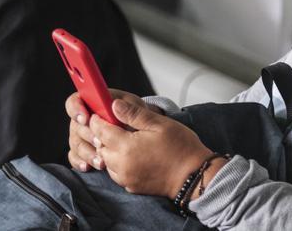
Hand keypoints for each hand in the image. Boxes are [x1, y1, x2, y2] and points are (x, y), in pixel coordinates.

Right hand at [65, 89, 152, 171]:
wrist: (140, 133)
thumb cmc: (136, 116)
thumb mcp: (135, 108)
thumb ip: (127, 106)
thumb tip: (116, 105)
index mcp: (93, 102)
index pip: (75, 101)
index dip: (76, 109)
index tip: (86, 119)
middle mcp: (83, 118)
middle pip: (75, 126)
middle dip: (88, 135)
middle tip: (100, 143)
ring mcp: (81, 135)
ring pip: (76, 143)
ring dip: (87, 152)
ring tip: (101, 161)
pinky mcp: (81, 151)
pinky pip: (74, 157)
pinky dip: (81, 162)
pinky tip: (89, 167)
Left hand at [89, 96, 212, 196]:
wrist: (194, 176)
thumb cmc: (181, 148)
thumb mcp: (160, 124)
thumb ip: (135, 114)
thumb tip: (115, 105)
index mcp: (127, 146)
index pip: (101, 131)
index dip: (97, 120)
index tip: (99, 114)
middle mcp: (122, 164)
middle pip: (100, 147)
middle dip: (103, 135)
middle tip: (114, 125)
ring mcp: (126, 177)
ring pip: (106, 161)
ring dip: (110, 150)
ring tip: (124, 140)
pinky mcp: (131, 186)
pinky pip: (116, 173)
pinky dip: (118, 163)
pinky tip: (131, 155)